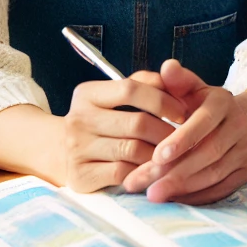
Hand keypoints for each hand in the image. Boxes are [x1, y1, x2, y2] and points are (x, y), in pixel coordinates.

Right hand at [58, 71, 189, 192]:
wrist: (63, 154)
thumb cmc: (103, 121)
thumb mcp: (116, 97)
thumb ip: (145, 83)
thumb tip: (173, 71)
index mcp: (87, 94)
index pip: (130, 89)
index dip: (163, 99)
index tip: (182, 112)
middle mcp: (78, 119)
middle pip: (137, 122)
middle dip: (167, 131)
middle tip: (183, 139)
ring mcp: (77, 149)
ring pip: (134, 149)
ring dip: (159, 153)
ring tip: (171, 154)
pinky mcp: (81, 175)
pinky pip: (124, 173)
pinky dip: (144, 171)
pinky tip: (152, 169)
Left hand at [122, 60, 246, 203]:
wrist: (242, 120)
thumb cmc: (203, 106)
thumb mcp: (191, 89)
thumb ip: (177, 80)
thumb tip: (168, 66)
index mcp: (223, 102)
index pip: (204, 121)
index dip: (182, 139)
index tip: (156, 155)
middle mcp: (239, 126)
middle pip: (208, 153)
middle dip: (173, 171)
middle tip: (140, 183)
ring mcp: (246, 150)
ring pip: (214, 173)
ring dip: (182, 187)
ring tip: (152, 194)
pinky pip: (221, 188)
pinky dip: (196, 196)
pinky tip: (173, 199)